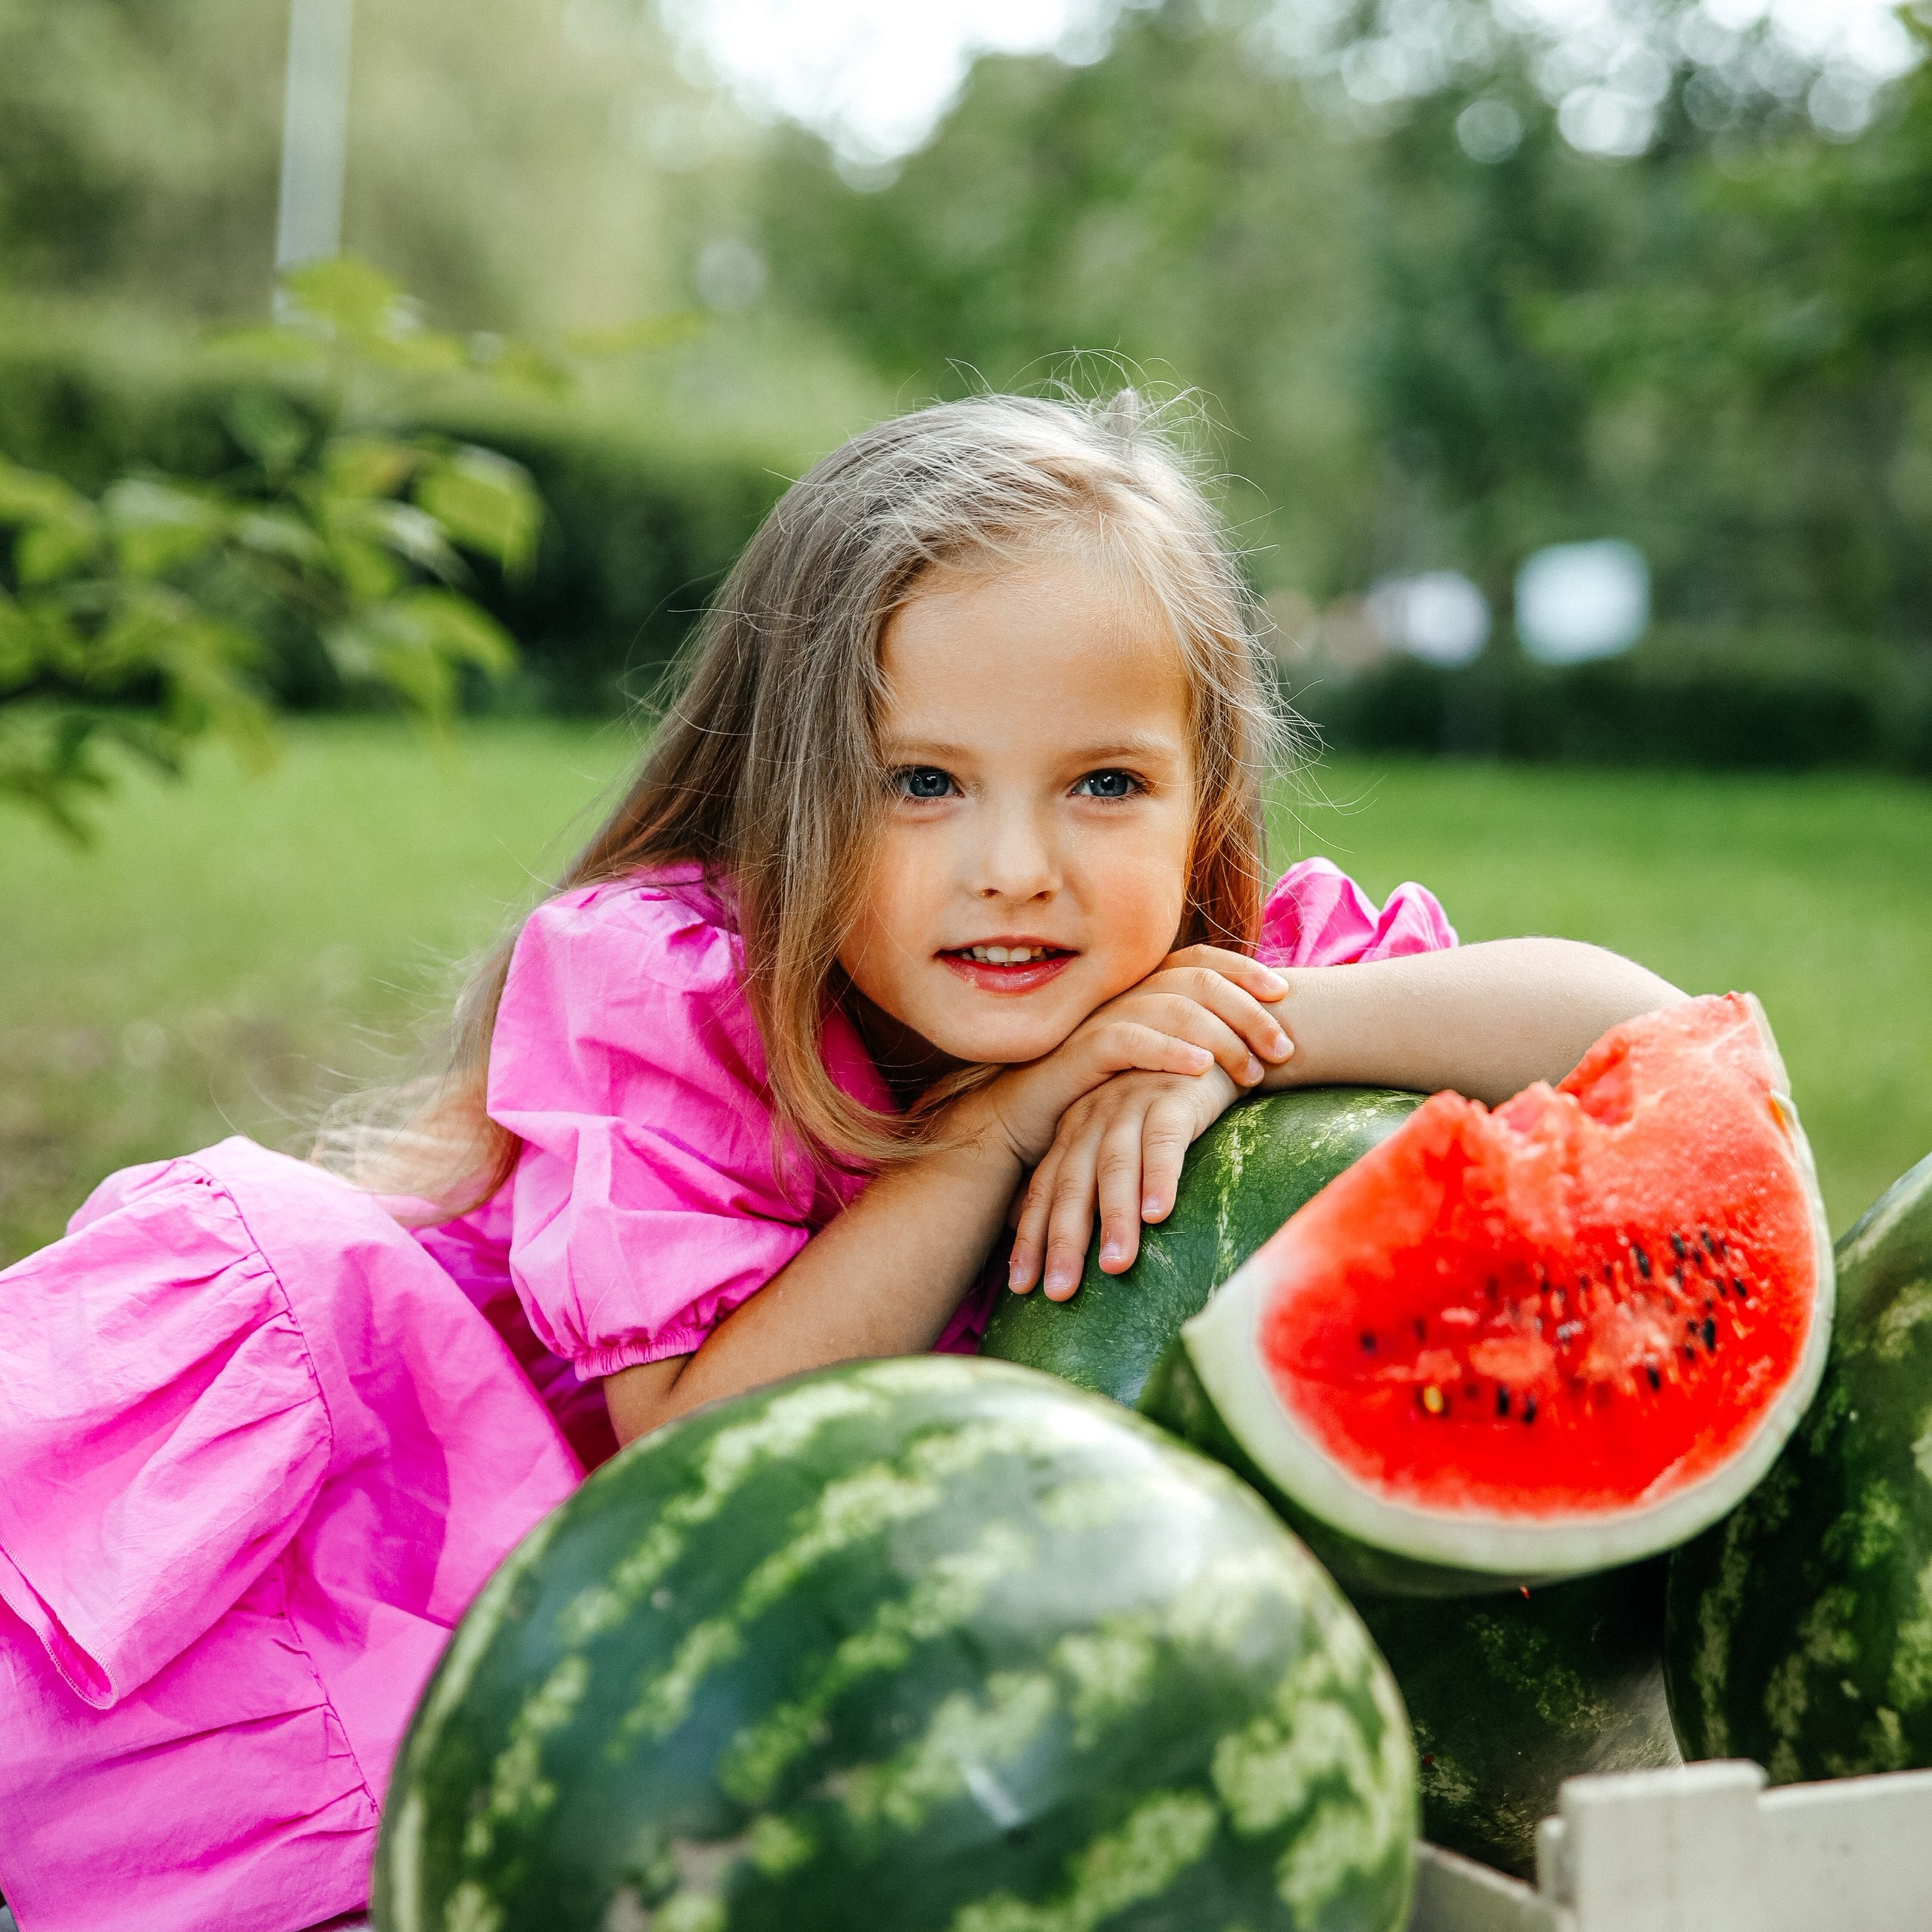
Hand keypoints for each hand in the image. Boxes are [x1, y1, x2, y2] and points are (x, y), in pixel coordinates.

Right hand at [974, 945, 1292, 1168]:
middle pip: (1198, 981)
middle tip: (1283, 1049)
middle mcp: (1124, 994)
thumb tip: (1254, 1042)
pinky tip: (1200, 1068)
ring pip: (1172, 1008)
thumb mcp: (1149, 1062)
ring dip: (1222, 1037)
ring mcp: (1102, 1019)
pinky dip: (1169, 1051)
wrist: (1024, 1116)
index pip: (1201, 959)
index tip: (1284, 994)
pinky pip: (1131, 1040)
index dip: (1245, 969)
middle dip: (1248, 1011)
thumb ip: (1189, 1041)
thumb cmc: (1096, 1091)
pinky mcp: (1081, 1050)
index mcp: (1142, 989)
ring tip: (1252, 1071)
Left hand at [1009, 1064, 1242, 1298]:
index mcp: (1073, 1133)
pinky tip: (1159, 1214)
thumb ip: (1092, 1183)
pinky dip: (1160, 1177)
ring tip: (1115, 1267)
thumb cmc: (1159, 1106)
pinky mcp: (1174, 1098)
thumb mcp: (1117, 1140)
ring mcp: (1131, 1105)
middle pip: (1073, 1184)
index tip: (1020, 1287)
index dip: (1031, 1238)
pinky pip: (1165, 1141)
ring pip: (1117, 1167)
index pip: (1044, 1191)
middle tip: (1059, 1292)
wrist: (1207, 1047)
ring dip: (1115, 1218)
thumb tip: (1063, 1246)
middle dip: (1063, 1240)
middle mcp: (1094, 1119)